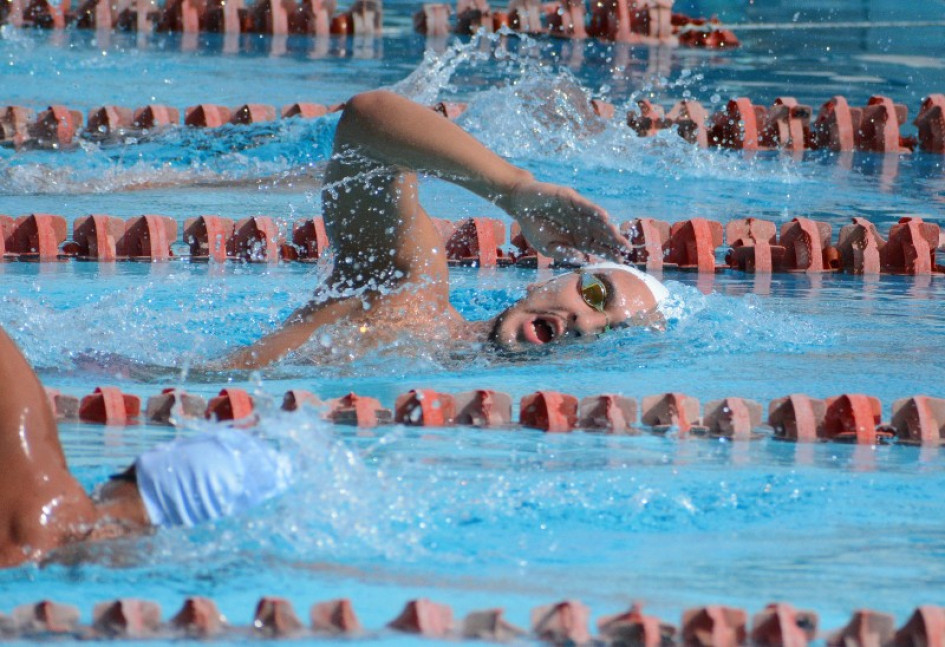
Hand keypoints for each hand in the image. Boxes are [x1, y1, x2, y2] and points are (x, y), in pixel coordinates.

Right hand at [506, 180, 632, 262]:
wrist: (521, 204)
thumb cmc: (534, 227)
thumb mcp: (547, 247)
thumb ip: (563, 253)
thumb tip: (581, 258)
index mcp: (577, 239)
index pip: (597, 247)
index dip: (609, 253)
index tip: (621, 260)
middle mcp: (581, 225)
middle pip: (601, 235)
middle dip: (614, 241)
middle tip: (627, 248)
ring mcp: (577, 211)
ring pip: (596, 221)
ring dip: (607, 228)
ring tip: (617, 235)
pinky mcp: (571, 199)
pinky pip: (585, 206)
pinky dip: (594, 211)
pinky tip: (604, 218)